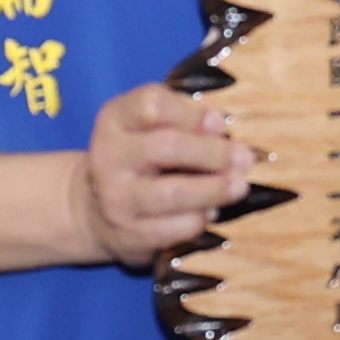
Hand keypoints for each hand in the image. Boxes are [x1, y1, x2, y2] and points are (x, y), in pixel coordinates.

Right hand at [71, 80, 252, 268]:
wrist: (96, 213)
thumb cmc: (139, 159)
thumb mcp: (148, 129)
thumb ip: (182, 120)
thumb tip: (219, 124)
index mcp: (115, 119)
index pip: (152, 105)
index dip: (192, 113)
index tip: (221, 123)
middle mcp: (109, 156)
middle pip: (167, 146)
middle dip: (213, 153)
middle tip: (244, 158)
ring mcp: (116, 198)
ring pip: (173, 193)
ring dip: (214, 189)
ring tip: (238, 185)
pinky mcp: (129, 235)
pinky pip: (175, 228)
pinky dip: (200, 219)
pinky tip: (211, 211)